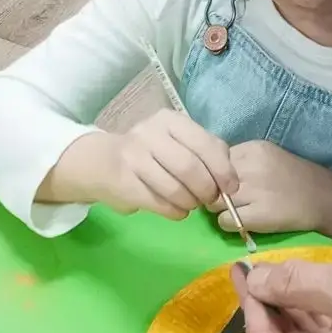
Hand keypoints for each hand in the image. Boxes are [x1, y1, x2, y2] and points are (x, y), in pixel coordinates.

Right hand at [45, 110, 235, 220]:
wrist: (100, 161)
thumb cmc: (150, 152)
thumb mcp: (176, 140)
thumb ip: (203, 151)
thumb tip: (230, 178)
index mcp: (170, 120)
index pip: (206, 144)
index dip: (223, 169)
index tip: (231, 187)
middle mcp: (150, 133)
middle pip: (190, 167)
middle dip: (207, 189)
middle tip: (210, 199)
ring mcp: (133, 157)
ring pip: (175, 187)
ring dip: (191, 202)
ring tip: (192, 204)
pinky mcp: (123, 182)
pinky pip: (159, 203)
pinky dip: (175, 212)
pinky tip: (178, 211)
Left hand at [209, 141, 331, 251]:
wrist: (322, 197)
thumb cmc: (291, 177)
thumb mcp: (265, 157)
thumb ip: (238, 161)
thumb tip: (207, 173)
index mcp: (251, 149)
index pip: (212, 160)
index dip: (214, 173)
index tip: (224, 183)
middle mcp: (251, 167)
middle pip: (210, 181)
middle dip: (214, 192)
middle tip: (227, 200)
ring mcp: (254, 191)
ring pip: (214, 202)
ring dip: (220, 209)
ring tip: (236, 210)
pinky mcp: (258, 215)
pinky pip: (224, 220)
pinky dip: (229, 224)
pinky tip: (243, 221)